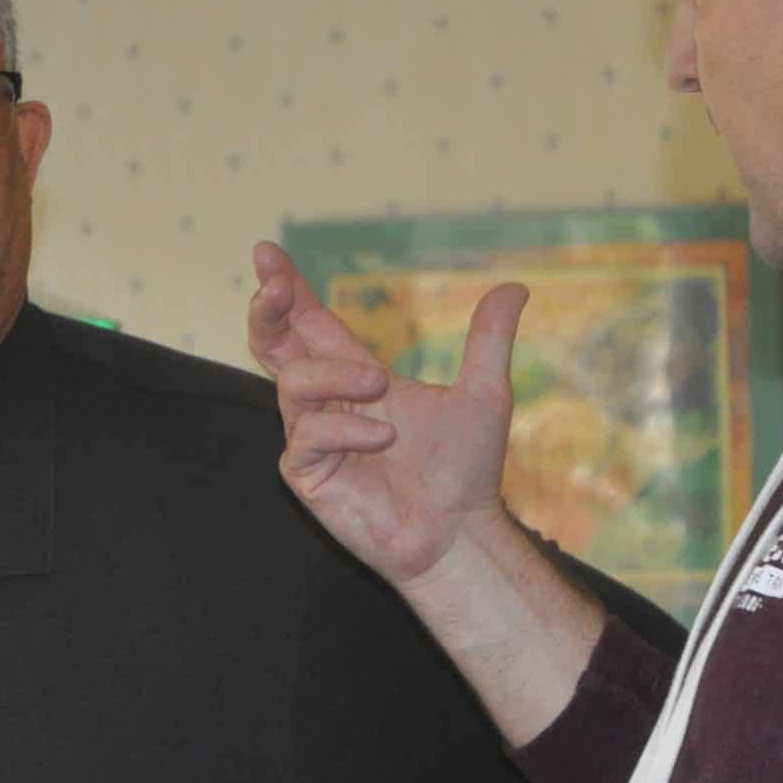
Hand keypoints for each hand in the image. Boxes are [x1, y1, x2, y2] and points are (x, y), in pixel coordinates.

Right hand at [248, 240, 528, 588]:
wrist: (461, 530)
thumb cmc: (466, 471)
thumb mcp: (485, 394)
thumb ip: (488, 340)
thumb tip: (514, 286)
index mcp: (355, 376)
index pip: (310, 323)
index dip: (287, 288)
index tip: (268, 252)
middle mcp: (327, 403)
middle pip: (274, 346)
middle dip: (268, 311)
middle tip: (275, 286)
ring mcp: (313, 438)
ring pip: (293, 384)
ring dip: (335, 376)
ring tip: (381, 386)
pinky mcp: (308, 475)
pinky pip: (308, 436)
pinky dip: (347, 428)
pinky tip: (385, 437)